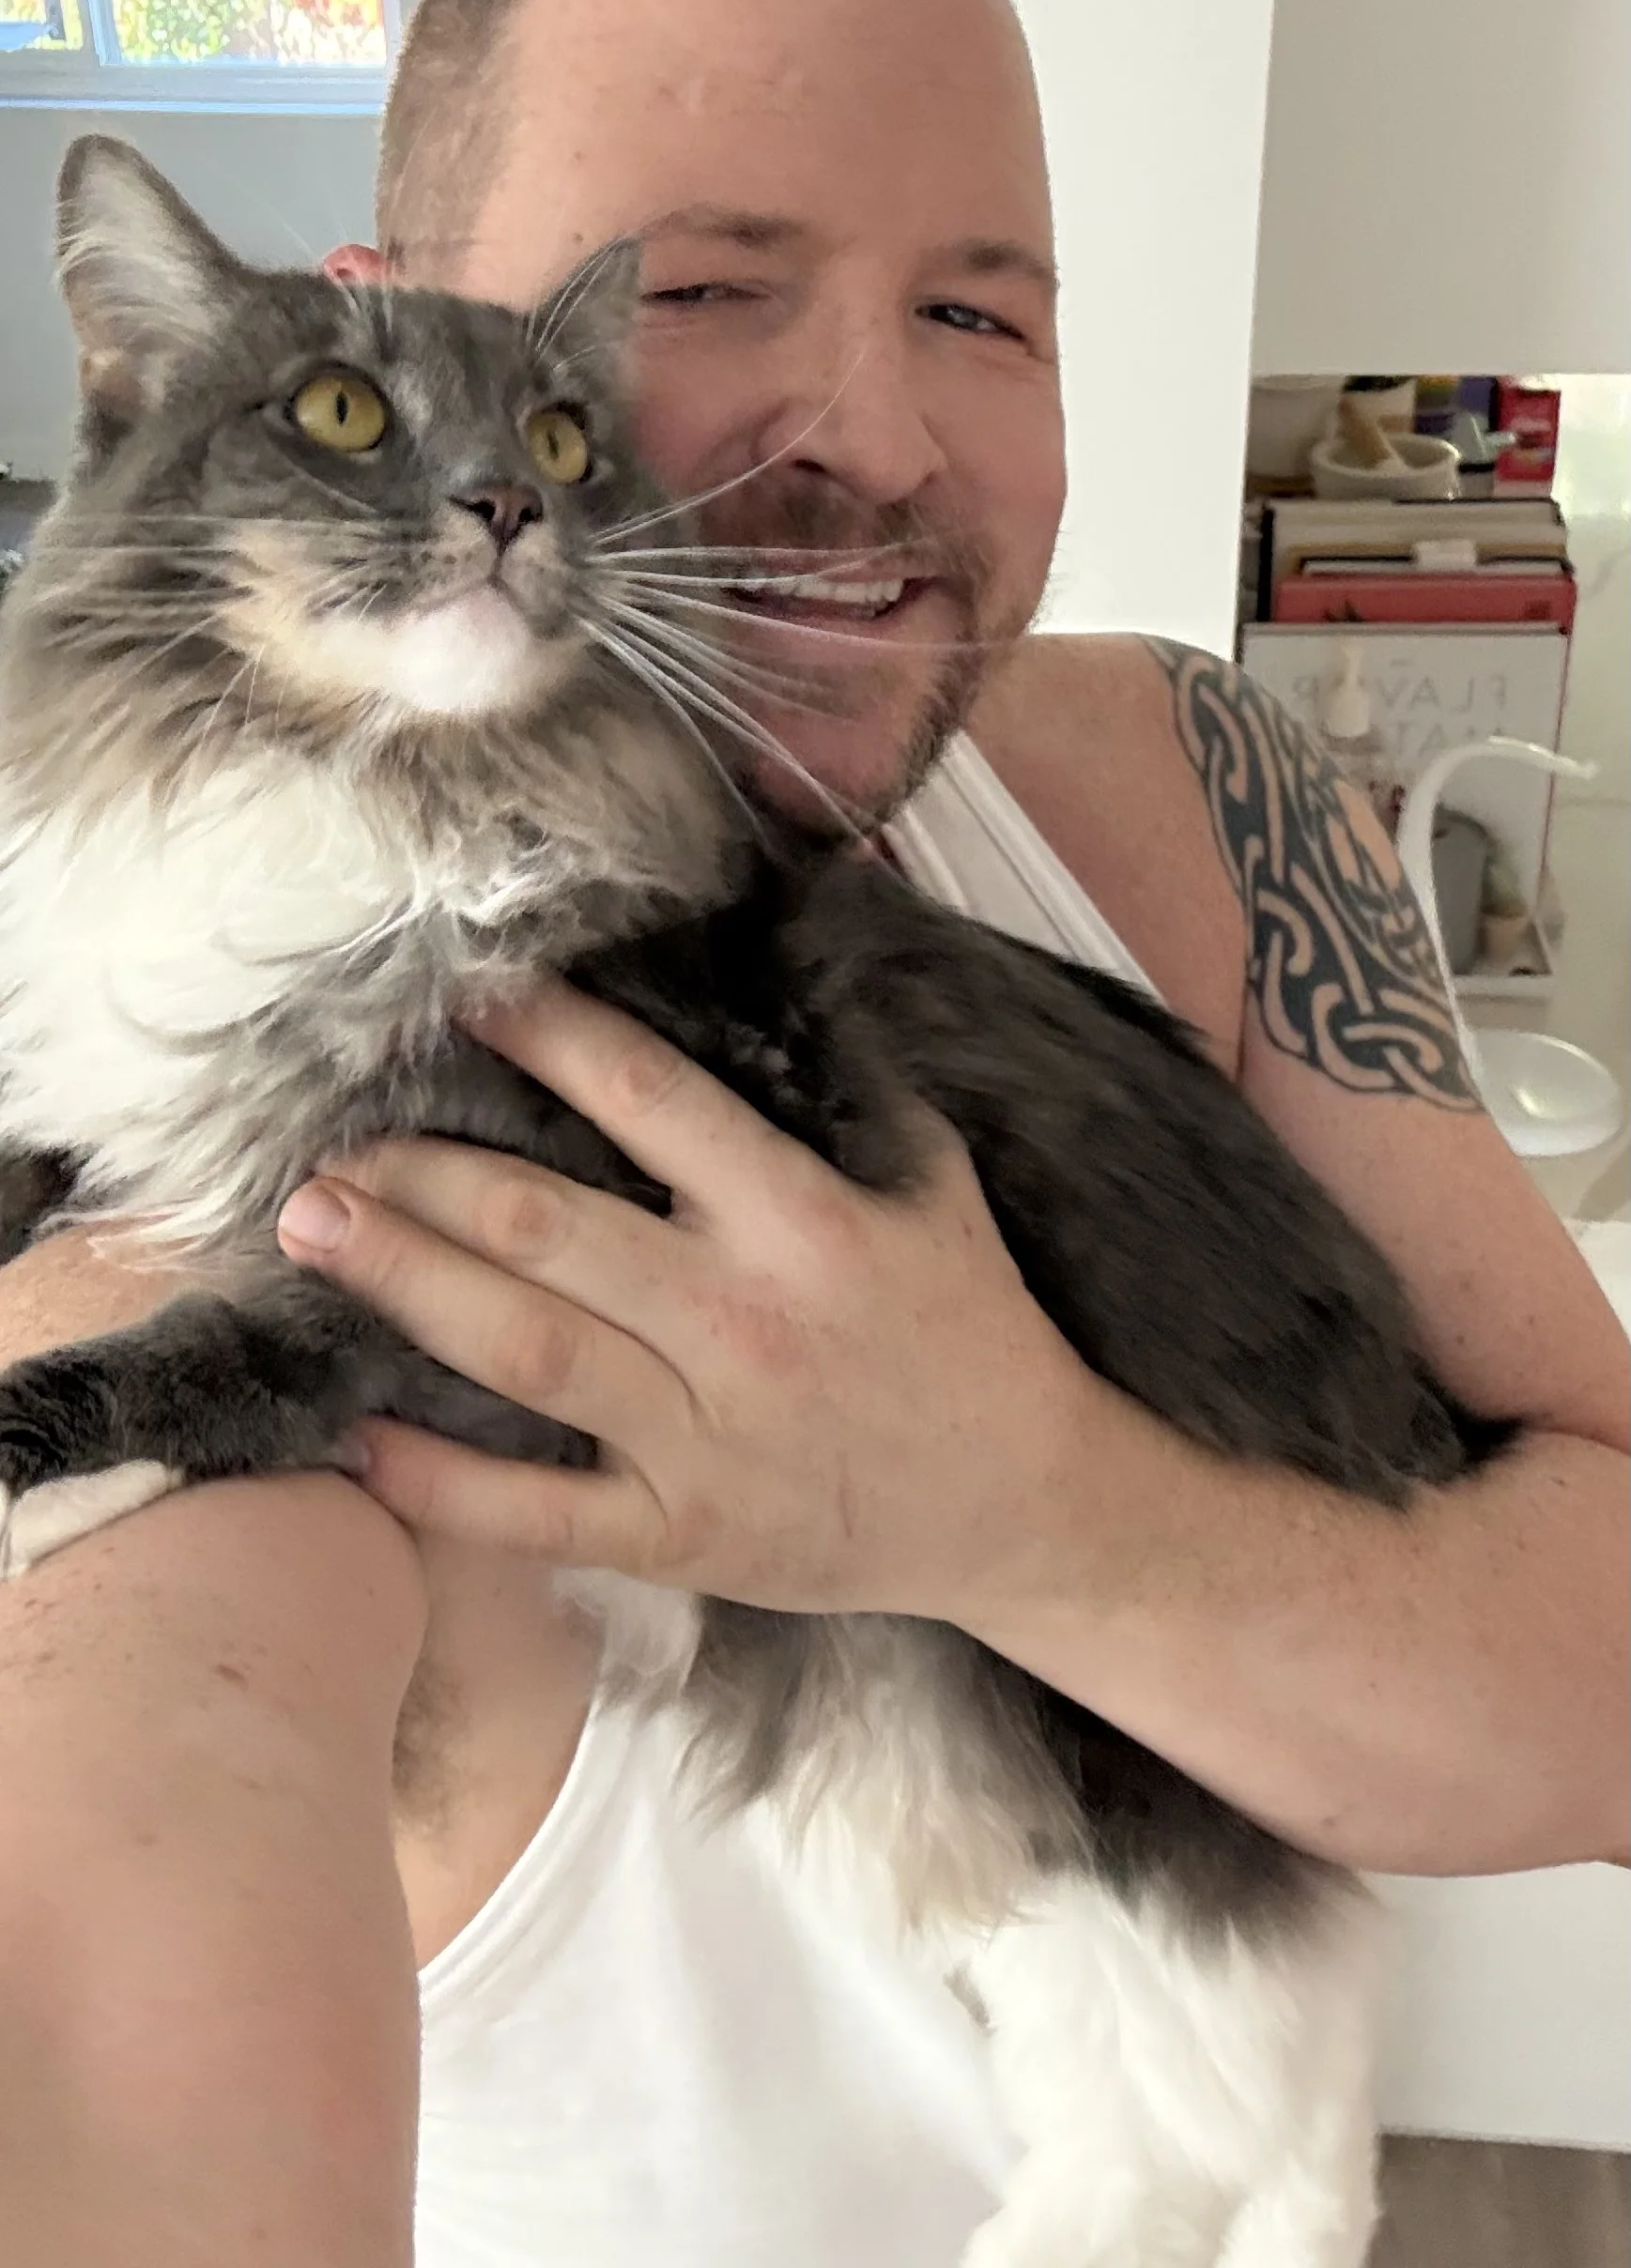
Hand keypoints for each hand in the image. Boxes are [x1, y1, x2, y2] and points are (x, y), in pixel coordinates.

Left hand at [275, 979, 1099, 1622]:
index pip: (654, 1102)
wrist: (1022, 1509)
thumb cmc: (974, 1335)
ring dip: (405, 1285)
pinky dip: (440, 1482)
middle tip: (329, 1145)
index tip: (471, 999)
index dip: (552, 1041)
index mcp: (801, 1221)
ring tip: (315, 1234)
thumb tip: (788, 980)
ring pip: (525, 1350)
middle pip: (549, 1229)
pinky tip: (360, 1434)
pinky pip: (537, 1510)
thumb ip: (861, 1089)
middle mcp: (739, 1321)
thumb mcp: (939, 1186)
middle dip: (424, 1177)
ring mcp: (704, 1437)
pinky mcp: (682, 1535)